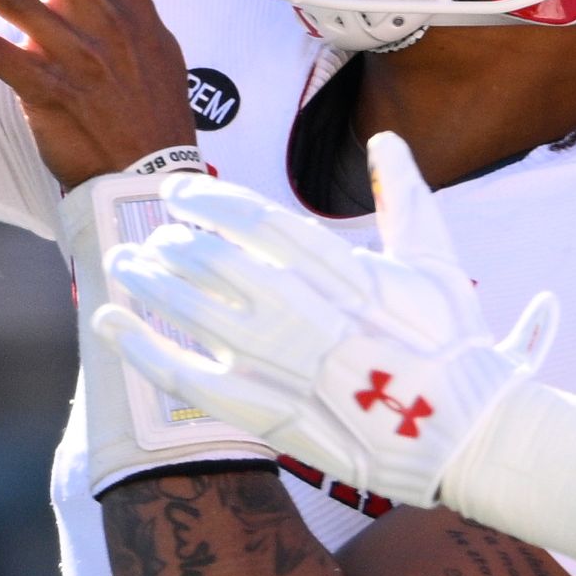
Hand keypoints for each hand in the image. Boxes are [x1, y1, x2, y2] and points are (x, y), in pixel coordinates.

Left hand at [98, 132, 557, 499]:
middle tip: (154, 236)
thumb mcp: (439, 263)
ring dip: (150, 285)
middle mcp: (307, 312)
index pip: (257, 221)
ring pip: (194, 314)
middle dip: (175, 244)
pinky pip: (188, 378)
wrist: (466, 434)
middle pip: (216, 263)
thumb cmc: (455, 347)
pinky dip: (142, 349)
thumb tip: (386, 142)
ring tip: (124, 264)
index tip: (180, 194)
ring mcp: (284, 365)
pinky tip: (109, 324)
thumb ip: (405, 198)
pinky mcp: (268, 414)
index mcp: (345, 270)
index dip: (208, 202)